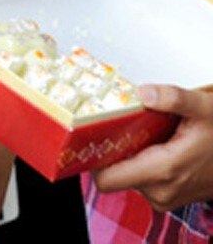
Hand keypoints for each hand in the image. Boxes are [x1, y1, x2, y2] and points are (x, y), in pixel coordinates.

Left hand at [93, 84, 212, 211]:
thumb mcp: (204, 107)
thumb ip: (174, 98)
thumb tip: (144, 92)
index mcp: (163, 171)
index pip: (106, 179)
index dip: (92, 157)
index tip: (88, 133)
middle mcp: (160, 191)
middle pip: (112, 173)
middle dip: (110, 149)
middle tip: (114, 123)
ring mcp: (164, 196)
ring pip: (126, 175)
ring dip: (127, 153)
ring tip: (137, 130)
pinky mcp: (167, 195)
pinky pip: (141, 178)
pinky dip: (140, 160)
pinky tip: (150, 141)